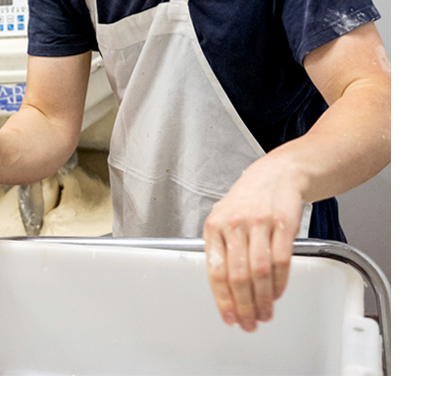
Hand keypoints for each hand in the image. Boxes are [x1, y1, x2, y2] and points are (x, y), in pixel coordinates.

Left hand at [202, 160, 302, 330]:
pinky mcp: (283, 224)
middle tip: (249, 323)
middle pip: (238, 276)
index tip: (229, 318)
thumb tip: (223, 290)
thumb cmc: (246, 201)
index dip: (222, 299)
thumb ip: (222, 250)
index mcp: (214, 226)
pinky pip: (282, 261)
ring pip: (260, 272)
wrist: (274, 175)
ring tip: (265, 314)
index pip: (215, 271)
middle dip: (244, 305)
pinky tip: (277, 295)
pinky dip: (280, 283)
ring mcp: (258, 223)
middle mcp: (234, 224)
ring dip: (263, 299)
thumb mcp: (224, 219)